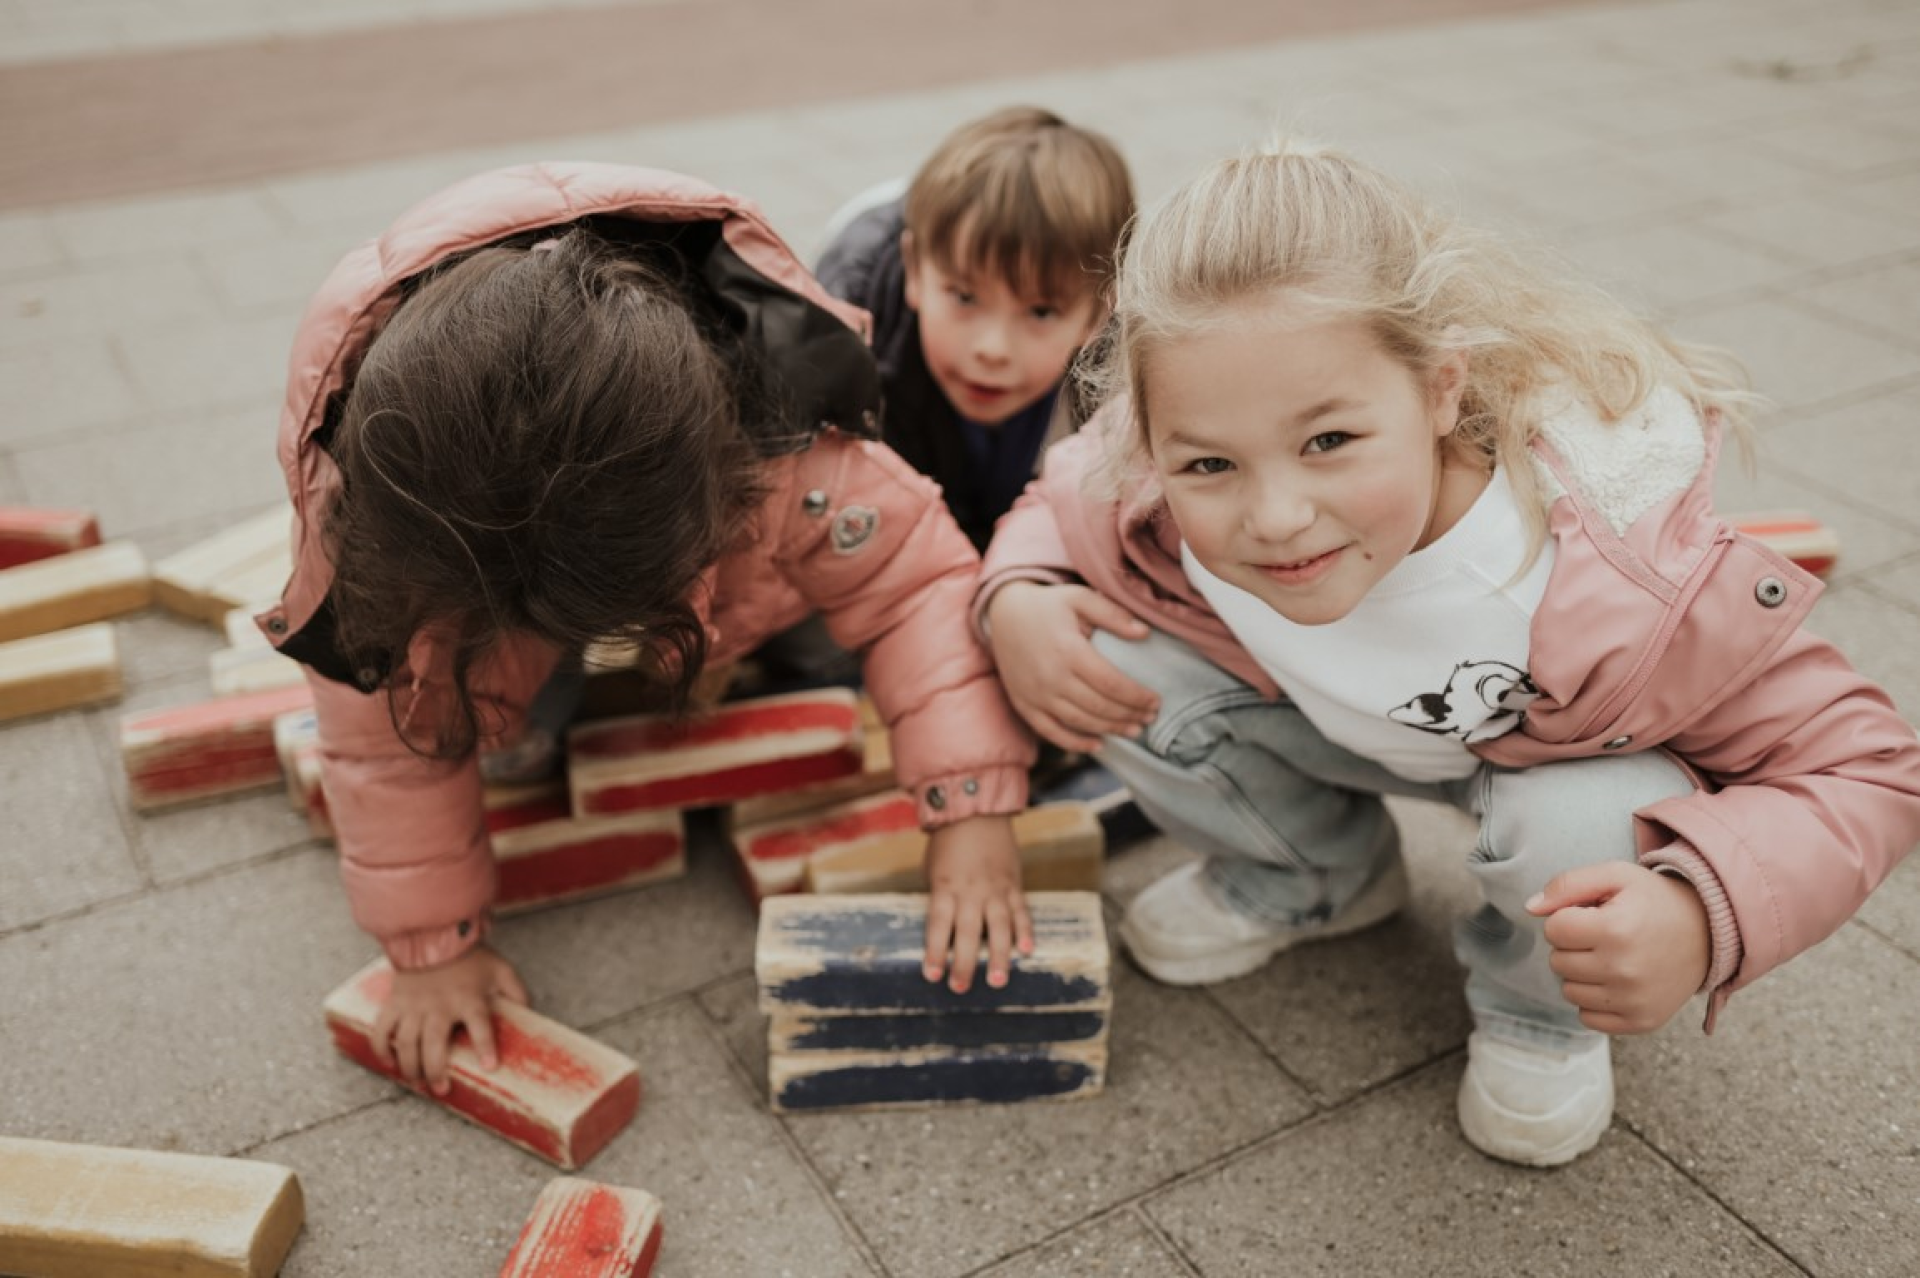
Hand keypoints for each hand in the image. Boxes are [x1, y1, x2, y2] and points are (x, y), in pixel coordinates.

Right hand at [369, 944, 529, 1094]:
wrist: (433, 934)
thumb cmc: (470, 957)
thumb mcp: (501, 970)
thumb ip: (516, 993)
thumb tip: (529, 1016)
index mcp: (469, 998)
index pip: (480, 1024)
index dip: (485, 1046)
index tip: (490, 1067)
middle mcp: (439, 1005)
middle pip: (435, 1044)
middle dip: (436, 1071)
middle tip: (441, 1089)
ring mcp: (414, 1005)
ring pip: (407, 1043)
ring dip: (410, 1067)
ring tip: (417, 1082)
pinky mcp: (395, 1002)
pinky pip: (382, 1030)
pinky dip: (382, 1049)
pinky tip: (389, 1063)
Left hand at [923, 814, 1033, 993]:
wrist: (976, 810)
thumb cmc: (947, 844)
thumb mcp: (933, 871)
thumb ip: (940, 900)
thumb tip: (941, 932)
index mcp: (945, 887)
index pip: (938, 924)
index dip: (935, 951)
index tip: (932, 975)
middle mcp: (971, 891)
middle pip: (968, 932)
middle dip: (965, 962)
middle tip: (960, 988)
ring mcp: (995, 889)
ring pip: (999, 927)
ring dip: (1000, 955)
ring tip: (998, 981)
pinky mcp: (1014, 885)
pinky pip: (1021, 911)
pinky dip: (1025, 931)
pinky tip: (1027, 951)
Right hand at [985, 581, 1158, 751]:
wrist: (1002, 614)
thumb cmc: (1047, 605)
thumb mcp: (1080, 598)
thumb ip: (1113, 614)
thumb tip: (1144, 634)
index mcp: (1068, 651)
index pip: (1112, 684)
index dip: (1137, 697)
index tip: (1156, 700)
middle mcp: (1051, 678)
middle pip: (1100, 707)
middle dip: (1130, 715)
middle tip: (1151, 717)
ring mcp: (1036, 695)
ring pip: (1081, 722)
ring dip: (1111, 730)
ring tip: (1134, 730)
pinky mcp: (1024, 705)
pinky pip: (1052, 733)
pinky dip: (1076, 743)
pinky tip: (1098, 745)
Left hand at [1528, 863, 1709, 1034]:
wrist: (1708, 933)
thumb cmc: (1654, 901)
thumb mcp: (1615, 876)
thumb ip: (1567, 885)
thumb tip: (1530, 908)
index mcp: (1616, 930)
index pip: (1553, 930)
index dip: (1568, 918)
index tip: (1593, 915)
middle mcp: (1624, 970)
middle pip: (1558, 962)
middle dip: (1573, 946)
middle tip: (1604, 936)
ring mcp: (1633, 1001)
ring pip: (1569, 991)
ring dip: (1582, 974)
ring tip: (1612, 957)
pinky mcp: (1641, 1022)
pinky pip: (1587, 1018)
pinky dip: (1595, 1001)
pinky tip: (1617, 981)